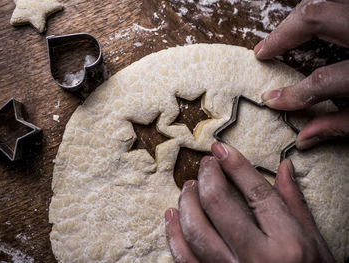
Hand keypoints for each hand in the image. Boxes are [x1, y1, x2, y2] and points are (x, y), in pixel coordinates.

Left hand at [165, 142, 334, 262]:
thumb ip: (294, 203)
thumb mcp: (314, 242)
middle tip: (206, 164)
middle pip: (219, 205)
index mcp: (287, 244)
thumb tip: (284, 167)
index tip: (221, 149)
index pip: (256, 192)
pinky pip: (184, 258)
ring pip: (195, 230)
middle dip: (207, 177)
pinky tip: (172, 215)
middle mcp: (257, 258)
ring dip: (187, 202)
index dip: (235, 165)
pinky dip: (173, 234)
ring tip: (188, 186)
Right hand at [253, 0, 348, 149]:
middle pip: (317, 15)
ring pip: (329, 0)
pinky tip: (316, 26)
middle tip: (264, 50)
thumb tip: (305, 137)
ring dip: (302, 17)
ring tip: (284, 34)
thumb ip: (342, 125)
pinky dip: (325, 12)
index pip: (323, 80)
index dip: (292, 94)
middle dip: (283, 33)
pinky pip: (341, 4)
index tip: (271, 100)